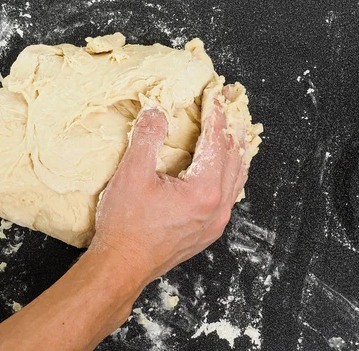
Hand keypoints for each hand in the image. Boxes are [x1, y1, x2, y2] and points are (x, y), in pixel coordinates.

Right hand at [89, 83, 247, 284]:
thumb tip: (156, 111)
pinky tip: (224, 168)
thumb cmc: (126, 225)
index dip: (215, 112)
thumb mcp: (131, 174)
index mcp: (204, 189)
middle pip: (235, 156)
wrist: (121, 267)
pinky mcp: (207, 232)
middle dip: (233, 126)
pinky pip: (229, 194)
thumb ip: (147, 138)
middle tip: (233, 102)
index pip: (216, 140)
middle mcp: (218, 206)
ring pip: (237, 177)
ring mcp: (215, 222)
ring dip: (236, 150)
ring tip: (236, 129)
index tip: (215, 91)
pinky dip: (230, 172)